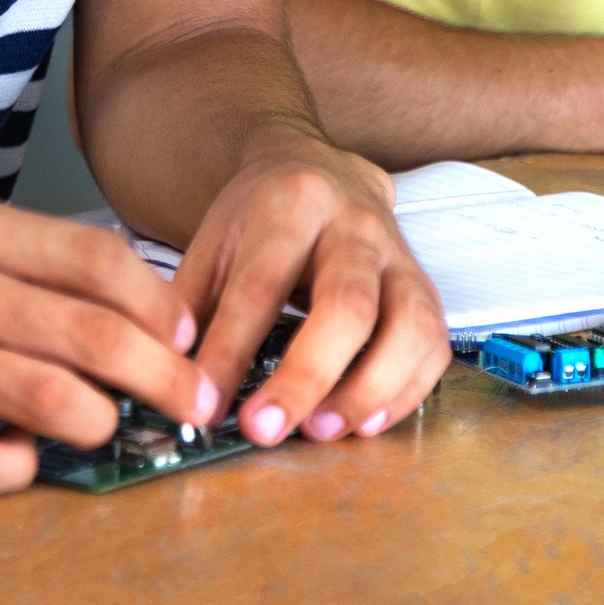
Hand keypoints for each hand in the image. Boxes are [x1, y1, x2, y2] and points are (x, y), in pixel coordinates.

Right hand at [0, 197, 215, 498]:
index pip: (99, 262)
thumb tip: (147, 310)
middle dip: (165, 377)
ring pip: (52, 400)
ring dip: (101, 421)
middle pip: (94, 335)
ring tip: (105, 425)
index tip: (187, 337)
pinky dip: (20, 471)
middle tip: (194, 404)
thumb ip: (40, 261)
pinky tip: (24, 461)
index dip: (161, 305)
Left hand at [170, 138, 447, 450]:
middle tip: (266, 430)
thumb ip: (189, 311)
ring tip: (322, 431)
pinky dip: (405, 392)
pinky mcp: (426, 287)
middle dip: (307, 376)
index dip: (232, 351)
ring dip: (368, 390)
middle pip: (347, 304)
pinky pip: (433, 345)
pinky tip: (365, 422)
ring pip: (408, 325)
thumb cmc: (261, 221)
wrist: (321, 173)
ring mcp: (399, 256)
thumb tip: (170, 386)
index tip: (206, 406)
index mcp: (291, 205)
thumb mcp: (212, 245)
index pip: (261, 285)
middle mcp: (355, 226)